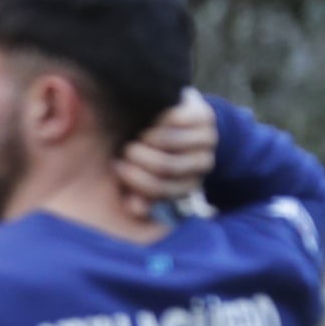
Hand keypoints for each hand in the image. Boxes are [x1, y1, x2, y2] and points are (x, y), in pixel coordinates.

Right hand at [115, 88, 217, 213]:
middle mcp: (203, 164)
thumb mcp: (144, 173)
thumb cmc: (154, 151)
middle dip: (138, 158)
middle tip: (125, 150)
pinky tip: (150, 121)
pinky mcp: (205, 117)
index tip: (117, 167)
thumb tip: (135, 208)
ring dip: (147, 138)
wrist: (178, 119)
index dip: (135, 179)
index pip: (161, 188)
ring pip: (171, 142)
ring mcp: (207, 140)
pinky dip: (158, 120)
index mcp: (188, 184)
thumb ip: (137, 192)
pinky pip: (177, 119)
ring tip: (137, 136)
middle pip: (166, 166)